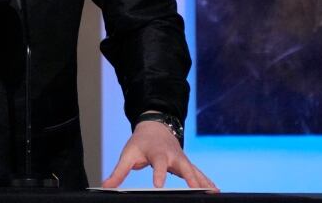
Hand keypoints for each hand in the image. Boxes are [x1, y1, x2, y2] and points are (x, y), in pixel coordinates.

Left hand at [102, 121, 217, 190]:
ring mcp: (183, 160)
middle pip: (183, 167)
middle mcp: (173, 156)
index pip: (158, 164)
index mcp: (157, 153)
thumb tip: (106, 187)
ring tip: (214, 194)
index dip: (158, 174)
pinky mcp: (187, 164)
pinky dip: (207, 182)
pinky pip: (199, 174)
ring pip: (195, 171)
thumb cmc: (140, 143)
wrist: (156, 127)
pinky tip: (216, 191)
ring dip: (204, 182)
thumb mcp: (128, 154)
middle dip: (191, 179)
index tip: (158, 185)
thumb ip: (119, 172)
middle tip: (196, 191)